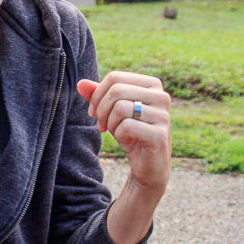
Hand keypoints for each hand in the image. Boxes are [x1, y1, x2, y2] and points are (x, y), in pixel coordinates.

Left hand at [78, 72, 170, 243]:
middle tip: (102, 126)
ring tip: (117, 133)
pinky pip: (127, 126)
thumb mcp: (111, 112)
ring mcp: (163, 115)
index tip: (94, 112)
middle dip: (102, 110)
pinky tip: (127, 141)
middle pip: (116, 91)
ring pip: (120, 107)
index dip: (97, 95)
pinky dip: (120, 135)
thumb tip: (81, 84)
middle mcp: (161, 96)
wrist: (148, 166)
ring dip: (111, 124)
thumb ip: (98, 96)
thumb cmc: (130, 134)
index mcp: (152, 85)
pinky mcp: (160, 134)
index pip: (115, 77)